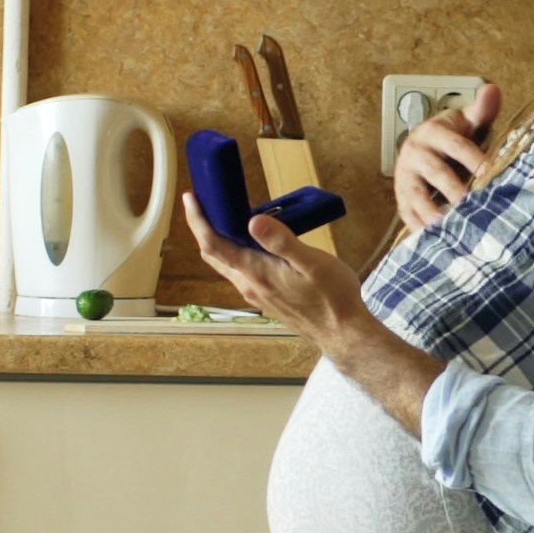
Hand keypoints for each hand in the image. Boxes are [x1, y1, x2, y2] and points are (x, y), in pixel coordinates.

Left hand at [181, 192, 374, 342]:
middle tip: (203, 203)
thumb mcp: (311, 263)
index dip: (197, 220)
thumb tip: (252, 221)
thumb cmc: (332, 298)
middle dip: (203, 227)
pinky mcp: (266, 299)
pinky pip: (240, 273)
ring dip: (219, 241)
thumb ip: (281, 241)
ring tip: (226, 218)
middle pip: (214, 254)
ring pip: (226, 265)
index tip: (191, 198)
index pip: (213, 243)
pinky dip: (235, 254)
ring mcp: (256, 295)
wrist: (342, 333)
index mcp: (256, 273)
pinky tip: (252, 245)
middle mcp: (249, 285)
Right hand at [392, 85, 503, 229]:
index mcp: (433, 132)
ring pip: (418, 196)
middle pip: (437, 173)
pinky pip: (409, 215)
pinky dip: (422, 229)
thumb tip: (492, 90)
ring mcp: (406, 177)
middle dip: (455, 190)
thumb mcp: (466, 121)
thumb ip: (481, 110)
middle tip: (474, 206)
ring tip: (452, 228)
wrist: (422, 148)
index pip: (456, 146)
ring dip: (434, 213)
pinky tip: (438, 240)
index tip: (491, 174)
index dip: (474, 159)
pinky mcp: (402, 198)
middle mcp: (415, 153)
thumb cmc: (451, 137)